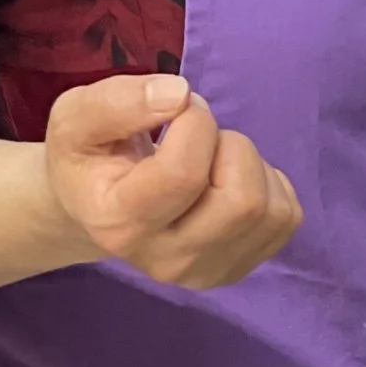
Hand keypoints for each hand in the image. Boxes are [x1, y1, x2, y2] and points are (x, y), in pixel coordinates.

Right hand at [44, 76, 302, 289]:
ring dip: (250, 164)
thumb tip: (177, 94)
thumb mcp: (78, 116)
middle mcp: (161, 262)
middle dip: (230, 146)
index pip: (183, 175)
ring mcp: (203, 271)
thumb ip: (117, 102)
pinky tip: (228, 182)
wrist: (98, 203)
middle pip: (240, 201)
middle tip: (199, 139)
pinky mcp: (239, 267)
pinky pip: (286, 216)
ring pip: (268, 208)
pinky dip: (268, 184)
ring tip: (210, 161)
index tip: (175, 112)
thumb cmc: (91, 154)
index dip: (194, 124)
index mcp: (117, 224)